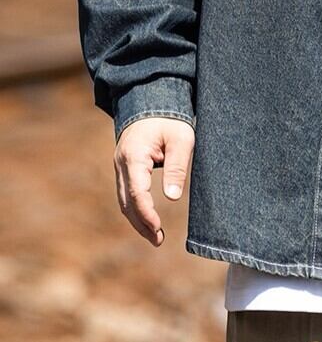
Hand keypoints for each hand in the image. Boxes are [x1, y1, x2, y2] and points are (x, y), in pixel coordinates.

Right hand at [114, 117, 194, 246]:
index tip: (158, 227)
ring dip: (137, 219)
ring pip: (123, 200)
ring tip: (155, 237)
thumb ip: (177, 167)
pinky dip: (135, 209)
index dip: (146, 212)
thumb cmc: (170, 120)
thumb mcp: (181, 139)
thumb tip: (172, 198)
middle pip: (126, 201)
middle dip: (141, 223)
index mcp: (134, 155)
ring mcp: (120, 166)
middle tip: (158, 240)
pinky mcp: (125, 168)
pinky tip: (147, 221)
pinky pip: (126, 194)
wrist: (152, 101)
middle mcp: (121, 163)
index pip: (136, 191)